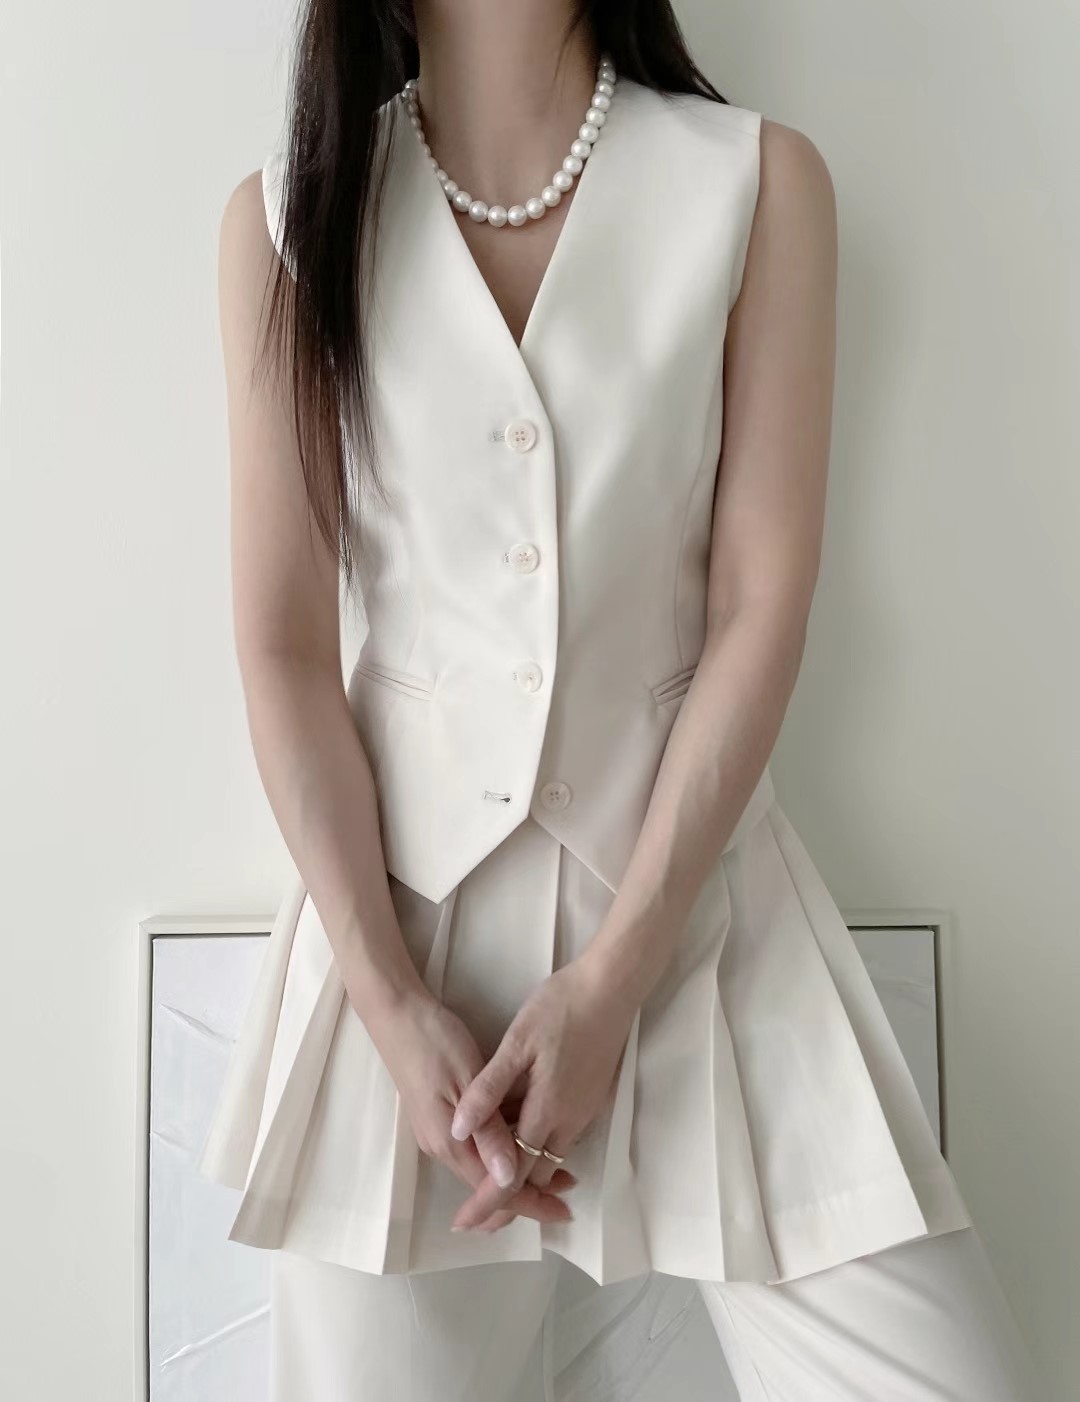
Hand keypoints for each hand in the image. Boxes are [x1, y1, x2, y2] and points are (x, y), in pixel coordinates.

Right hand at [367, 990, 576, 1226]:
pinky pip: (476, 1147)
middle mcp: (443, 1147)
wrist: (396, 1013)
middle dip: (528, 1192)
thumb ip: (488, 1131)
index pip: (496, 1190)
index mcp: (450, 1144)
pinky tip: (524, 1139)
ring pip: (484, 1166)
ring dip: (518, 1172)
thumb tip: (512, 1177)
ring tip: (555, 1167)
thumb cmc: (434, 1042)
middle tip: (569, 1185)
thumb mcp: (466, 1081)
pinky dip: (503, 1152)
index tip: (565, 1209)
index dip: (532, 1202)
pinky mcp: (440, 1115)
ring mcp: (439, 1132)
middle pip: (490, 1184)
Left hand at [446, 956, 638, 1232]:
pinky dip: (538, 1153)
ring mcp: (583, 1112)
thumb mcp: (516, 1044)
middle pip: (534, 1179)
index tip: (464, 1225)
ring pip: (549, 1160)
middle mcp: (568, 1122)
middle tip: (475, 1218)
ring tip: (491, 1185)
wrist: (612, 988)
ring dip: (523, 1177)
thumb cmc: (560, 1008)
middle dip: (506, 1202)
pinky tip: (519, 1138)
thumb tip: (459, 1131)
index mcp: (546, 1112)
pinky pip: (559, 1140)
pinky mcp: (590, 1099)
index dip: (487, 1203)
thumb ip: (488, 1090)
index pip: (512, 1176)